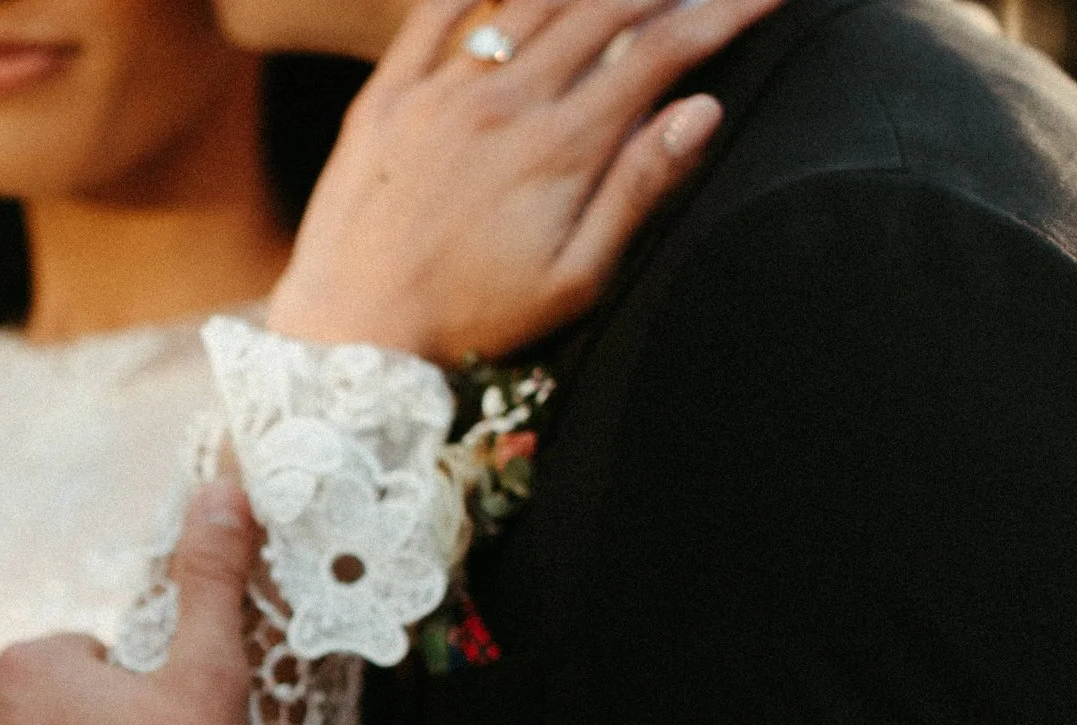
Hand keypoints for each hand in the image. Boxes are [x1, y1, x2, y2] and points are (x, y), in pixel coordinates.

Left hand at [267, 0, 786, 363]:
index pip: (663, 51)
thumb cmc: (472, 322)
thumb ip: (638, 190)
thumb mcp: (574, 278)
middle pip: (604, 9)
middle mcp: (501, 103)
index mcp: (559, 147)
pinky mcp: (383, 98)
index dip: (726, 12)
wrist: (350, 340)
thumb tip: (702, 110)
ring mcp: (437, 93)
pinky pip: (437, 13)